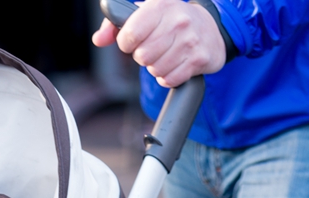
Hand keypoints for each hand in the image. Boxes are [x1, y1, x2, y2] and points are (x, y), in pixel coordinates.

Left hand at [92, 0, 226, 87]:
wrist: (210, 27)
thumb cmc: (170, 21)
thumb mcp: (144, 14)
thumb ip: (115, 25)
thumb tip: (98, 39)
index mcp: (159, 5)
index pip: (129, 35)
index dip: (126, 43)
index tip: (133, 41)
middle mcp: (177, 21)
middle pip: (142, 56)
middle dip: (143, 56)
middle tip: (153, 48)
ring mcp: (190, 40)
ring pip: (155, 69)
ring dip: (156, 67)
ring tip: (165, 55)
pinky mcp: (199, 59)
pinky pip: (170, 80)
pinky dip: (168, 77)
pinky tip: (174, 64)